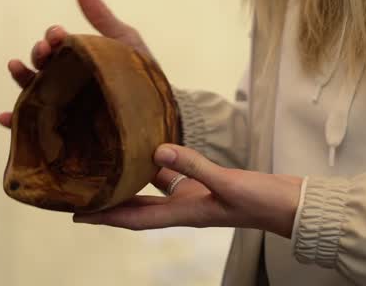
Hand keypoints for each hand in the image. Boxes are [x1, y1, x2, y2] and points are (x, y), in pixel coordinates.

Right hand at [0, 0, 153, 128]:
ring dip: (21, 78)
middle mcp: (67, 82)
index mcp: (78, 60)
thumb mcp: (124, 42)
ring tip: (15, 67)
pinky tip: (3, 118)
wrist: (159, 115)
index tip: (58, 35)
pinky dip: (14, 122)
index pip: (57, 46)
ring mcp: (64, 105)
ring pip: (33, 91)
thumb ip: (102, 17)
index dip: (52, 38)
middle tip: (44, 50)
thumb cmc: (141, 75)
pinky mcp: (63, 130)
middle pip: (43, 65)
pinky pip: (32, 127)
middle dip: (38, 53)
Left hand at [73, 144, 302, 239]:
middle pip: (136, 205)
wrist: (289, 204)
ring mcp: (195, 196)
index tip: (76, 215)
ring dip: (129, 180)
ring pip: (152, 188)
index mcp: (185, 213)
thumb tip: (156, 150)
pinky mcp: (207, 185)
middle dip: (108, 201)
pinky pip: (174, 175)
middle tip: (80, 190)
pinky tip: (149, 148)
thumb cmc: (262, 200)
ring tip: (105, 166)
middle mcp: (184, 207)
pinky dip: (158, 164)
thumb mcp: (227, 182)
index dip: (105, 217)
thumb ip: (194, 166)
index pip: (135, 217)